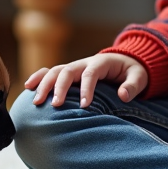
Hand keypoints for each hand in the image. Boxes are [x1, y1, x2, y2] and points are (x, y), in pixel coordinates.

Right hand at [26, 53, 148, 107]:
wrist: (125, 62)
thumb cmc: (132, 72)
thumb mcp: (139, 77)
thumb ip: (133, 86)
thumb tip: (123, 96)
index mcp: (101, 62)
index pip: (90, 74)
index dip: (86, 89)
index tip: (84, 106)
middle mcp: (84, 62)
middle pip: (67, 70)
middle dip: (59, 87)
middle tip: (54, 106)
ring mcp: (74, 67)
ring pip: (55, 70)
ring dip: (44, 84)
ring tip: (35, 101)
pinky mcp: (68, 73)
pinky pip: (51, 72)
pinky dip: (39, 77)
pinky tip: (28, 88)